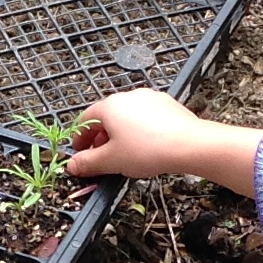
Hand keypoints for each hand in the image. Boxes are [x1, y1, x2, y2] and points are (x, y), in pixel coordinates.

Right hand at [67, 89, 258, 191]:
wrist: (190, 145)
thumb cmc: (148, 150)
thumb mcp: (111, 161)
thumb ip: (88, 163)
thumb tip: (72, 166)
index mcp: (110, 106)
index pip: (85, 120)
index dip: (79, 139)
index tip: (80, 154)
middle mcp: (128, 97)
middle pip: (106, 117)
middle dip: (100, 138)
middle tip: (100, 158)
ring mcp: (150, 98)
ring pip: (127, 117)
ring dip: (120, 134)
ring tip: (124, 155)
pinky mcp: (167, 105)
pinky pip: (146, 118)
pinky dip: (140, 131)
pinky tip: (146, 147)